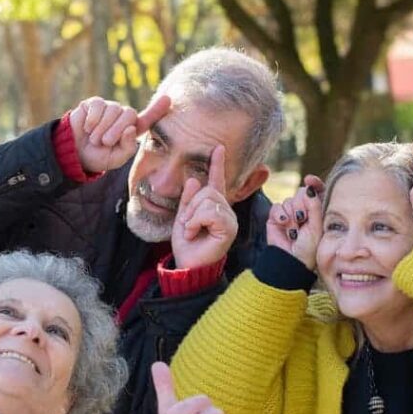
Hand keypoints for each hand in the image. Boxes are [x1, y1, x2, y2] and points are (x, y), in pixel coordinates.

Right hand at [68, 95, 170, 173]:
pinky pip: (99, 105)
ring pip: (113, 110)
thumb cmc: (98, 157)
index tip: (167, 99)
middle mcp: (122, 116)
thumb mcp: (116, 159)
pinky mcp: (94, 104)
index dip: (157, 109)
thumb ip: (127, 147)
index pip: (147, 119)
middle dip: (116, 130)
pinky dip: (93, 119)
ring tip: (94, 138)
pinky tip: (87, 128)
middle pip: (129, 114)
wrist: (75, 153)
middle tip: (105, 142)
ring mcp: (109, 108)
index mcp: (131, 130)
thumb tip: (131, 128)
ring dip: (102, 128)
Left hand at [170, 144, 237, 268]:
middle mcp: (225, 210)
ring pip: (208, 200)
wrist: (188, 265)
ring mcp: (229, 219)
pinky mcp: (229, 227)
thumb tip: (193, 179)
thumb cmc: (187, 245)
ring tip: (191, 230)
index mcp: (214, 207)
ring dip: (192, 216)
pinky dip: (196, 222)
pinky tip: (195, 233)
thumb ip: (188, 199)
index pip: (216, 182)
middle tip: (187, 224)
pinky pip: (210, 212)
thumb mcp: (183, 217)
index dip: (217, 164)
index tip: (218, 148)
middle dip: (191, 206)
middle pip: (207, 190)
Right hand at [266, 174, 324, 269]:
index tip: (310, 180)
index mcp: (317, 211)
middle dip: (301, 204)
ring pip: (289, 200)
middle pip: (301, 193)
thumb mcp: (316, 227)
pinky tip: (284, 224)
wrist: (290, 261)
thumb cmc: (308, 248)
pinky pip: (277, 207)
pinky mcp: (276, 218)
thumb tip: (309, 188)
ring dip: (291, 214)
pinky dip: (280, 214)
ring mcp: (289, 214)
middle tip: (302, 218)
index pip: (316, 191)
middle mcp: (303, 211)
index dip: (314, 184)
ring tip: (294, 229)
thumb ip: (315, 206)